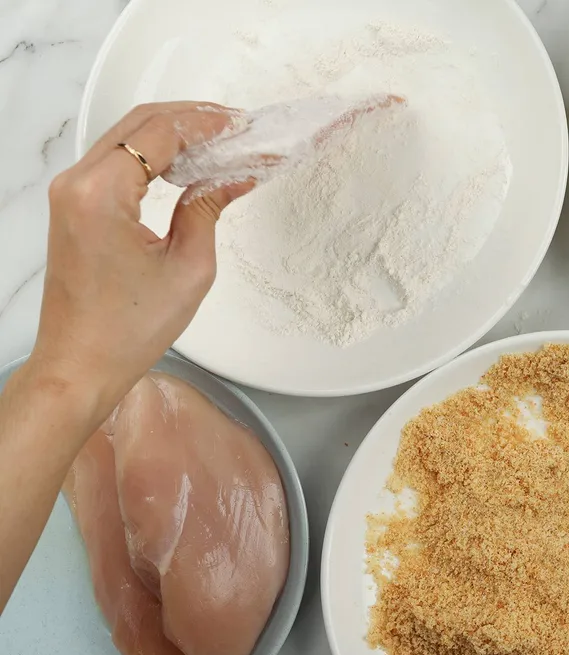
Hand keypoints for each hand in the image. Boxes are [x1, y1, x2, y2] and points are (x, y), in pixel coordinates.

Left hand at [30, 102, 253, 417]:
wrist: (81, 364)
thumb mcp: (189, 267)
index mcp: (100, 194)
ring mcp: (70, 193)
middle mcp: (76, 184)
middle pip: (139, 124)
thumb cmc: (124, 330)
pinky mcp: (74, 206)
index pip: (160, 133)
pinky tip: (187, 164)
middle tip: (237, 128)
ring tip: (220, 143)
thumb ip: (208, 208)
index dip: (206, 124)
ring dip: (173, 134)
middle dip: (192, 119)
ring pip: (127, 137)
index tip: (241, 127)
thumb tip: (234, 176)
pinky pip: (116, 160)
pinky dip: (154, 154)